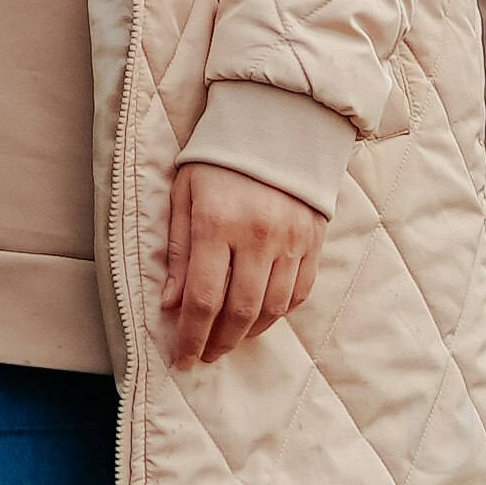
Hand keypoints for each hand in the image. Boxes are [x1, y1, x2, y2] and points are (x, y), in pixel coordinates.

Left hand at [160, 159, 325, 371]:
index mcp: (218, 223)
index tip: (183, 359)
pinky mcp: (313, 240)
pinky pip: (299, 291)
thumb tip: (172, 305)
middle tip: (206, 355)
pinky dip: (279, 312)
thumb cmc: (218, 159)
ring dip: (250, 332)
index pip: (204, 298)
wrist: (276, 125)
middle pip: (240, 311)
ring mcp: (291, 240)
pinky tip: (261, 316)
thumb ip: (179, 251)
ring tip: (230, 338)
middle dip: (220, 341)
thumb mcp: (184, 194)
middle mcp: (258, 235)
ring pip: (273, 307)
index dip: (192, 337)